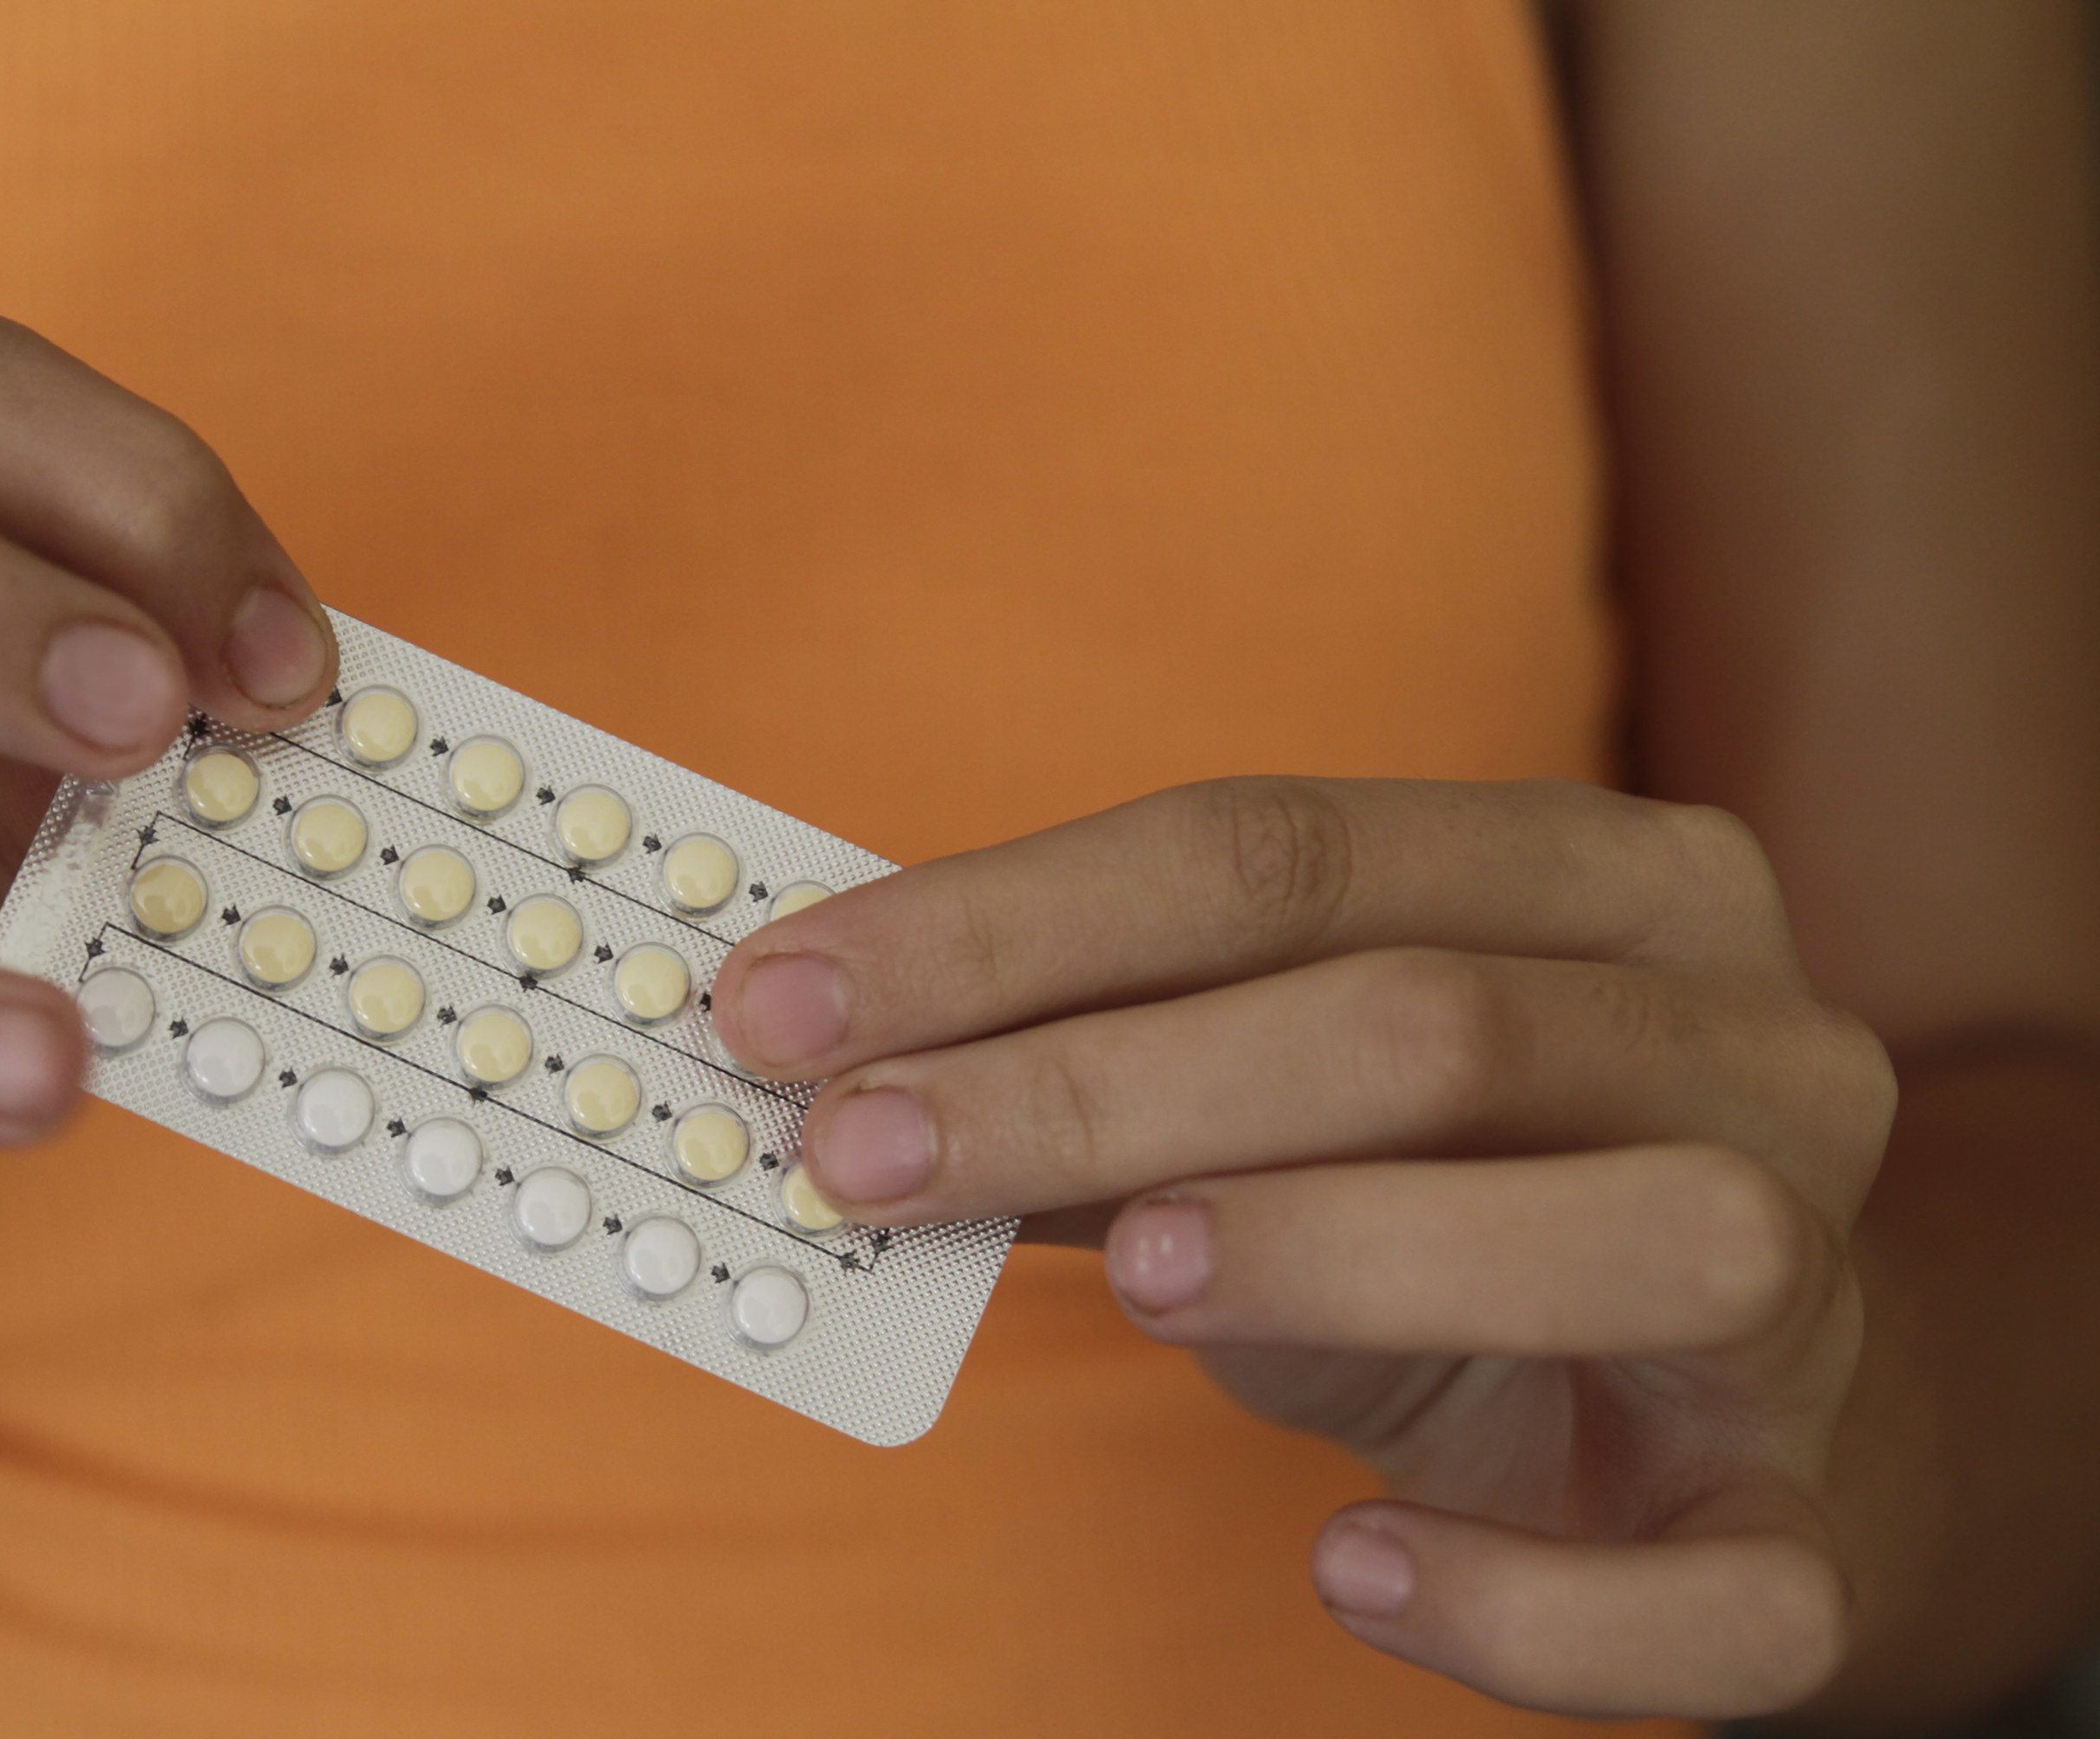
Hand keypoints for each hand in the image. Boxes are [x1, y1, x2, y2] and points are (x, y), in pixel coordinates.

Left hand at [712, 777, 1894, 1718]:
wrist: (1710, 1394)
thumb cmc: (1447, 1198)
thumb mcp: (1276, 1092)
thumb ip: (1104, 1066)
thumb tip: (835, 1065)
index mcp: (1608, 882)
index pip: (1283, 848)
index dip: (1009, 923)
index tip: (785, 1001)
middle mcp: (1751, 1044)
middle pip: (1429, 1021)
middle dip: (1103, 1079)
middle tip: (860, 1151)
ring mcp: (1811, 1283)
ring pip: (1645, 1236)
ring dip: (1344, 1245)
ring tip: (1130, 1275)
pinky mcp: (1812, 1516)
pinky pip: (1729, 1587)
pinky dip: (1528, 1598)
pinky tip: (1350, 1567)